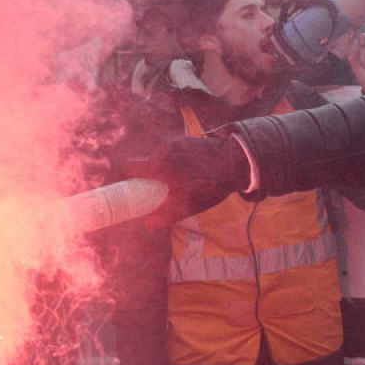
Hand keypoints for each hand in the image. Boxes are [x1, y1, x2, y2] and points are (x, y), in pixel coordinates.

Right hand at [136, 134, 250, 225]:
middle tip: (160, 190)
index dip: (127, 178)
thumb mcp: (186, 206)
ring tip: (181, 182)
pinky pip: (176, 151)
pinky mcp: (189, 139)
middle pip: (147, 163)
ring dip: (167, 169)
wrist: (236, 162)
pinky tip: (191, 172)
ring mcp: (177, 141)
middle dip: (151, 177)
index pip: (130, 166)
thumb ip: (163, 216)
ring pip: (163, 157)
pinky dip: (179, 161)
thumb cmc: (208, 185)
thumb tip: (147, 225)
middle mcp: (164, 149)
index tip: (131, 187)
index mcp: (158, 165)